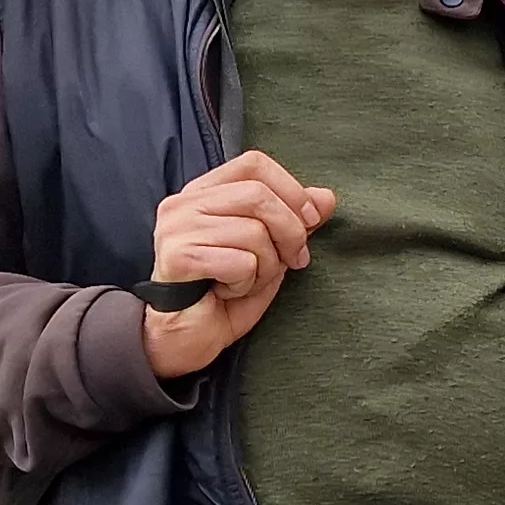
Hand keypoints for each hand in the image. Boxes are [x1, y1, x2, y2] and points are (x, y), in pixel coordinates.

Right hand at [139, 151, 336, 378]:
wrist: (184, 340)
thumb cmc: (223, 295)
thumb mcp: (270, 253)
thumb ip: (294, 221)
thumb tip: (326, 198)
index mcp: (204, 192)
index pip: (254, 164)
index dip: (292, 190)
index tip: (311, 220)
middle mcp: (184, 203)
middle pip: (259, 196)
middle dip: (290, 233)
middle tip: (292, 262)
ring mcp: (177, 229)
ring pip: (253, 232)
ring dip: (266, 267)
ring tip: (247, 282)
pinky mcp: (178, 257)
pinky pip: (240, 262)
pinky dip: (246, 284)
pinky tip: (226, 292)